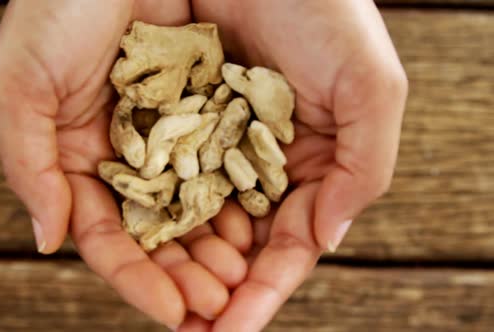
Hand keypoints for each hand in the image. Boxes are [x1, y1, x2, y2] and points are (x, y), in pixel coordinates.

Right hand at [0, 0, 240, 328]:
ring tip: (242, 280)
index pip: (109, 237)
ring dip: (218, 249)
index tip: (171, 312)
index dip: (137, 279)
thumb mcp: (21, 85)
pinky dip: (241, 199)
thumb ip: (28, 166)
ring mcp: (175, 136)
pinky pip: (230, 164)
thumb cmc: (56, 7)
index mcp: (83, 160)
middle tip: (214, 306)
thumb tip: (48, 241)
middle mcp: (132, 156)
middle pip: (160, 232)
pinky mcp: (213, 110)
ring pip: (199, 207)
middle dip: (186, 274)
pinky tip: (257, 229)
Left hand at [182, 0, 408, 329]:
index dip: (266, 291)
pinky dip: (154, 214)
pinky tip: (144, 247)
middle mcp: (258, 160)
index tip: (236, 330)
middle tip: (195, 328)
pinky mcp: (171, 120)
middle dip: (219, 288)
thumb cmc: (324, 9)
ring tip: (169, 306)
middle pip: (238, 243)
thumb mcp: (370, 86)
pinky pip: (160, 176)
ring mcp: (212, 143)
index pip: (289, 243)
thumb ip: (364, 169)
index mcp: (309, 162)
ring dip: (184, 265)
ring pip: (196, 220)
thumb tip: (326, 240)